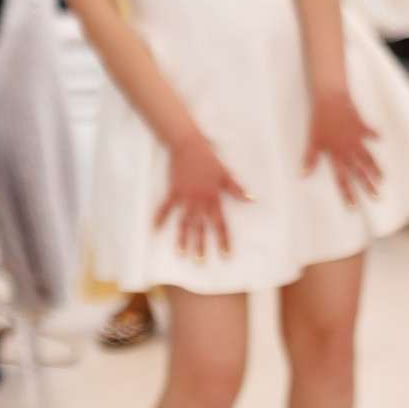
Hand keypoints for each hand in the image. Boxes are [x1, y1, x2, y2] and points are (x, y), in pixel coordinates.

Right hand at [154, 133, 251, 258]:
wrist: (189, 146)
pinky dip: (160, 218)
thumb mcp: (225, 174)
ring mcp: (185, 197)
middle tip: (200, 261)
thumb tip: (253, 199)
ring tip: (181, 253)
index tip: (225, 254)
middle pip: (200, 227)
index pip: (220, 224)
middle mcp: (199, 201)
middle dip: (201, 245)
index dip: (223, 240)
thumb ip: (237, 189)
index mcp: (213, 198)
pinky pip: (166, 207)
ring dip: (182, 238)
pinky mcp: (174, 191)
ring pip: (184, 222)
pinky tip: (155, 229)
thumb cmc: (208, 159)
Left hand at [303, 89, 380, 206]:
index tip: (354, 206)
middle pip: (360, 172)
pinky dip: (375, 135)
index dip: (348, 193)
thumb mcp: (312, 140)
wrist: (331, 100)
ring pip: (369, 158)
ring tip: (382, 179)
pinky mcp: (362, 127)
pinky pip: (370, 133)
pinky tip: (380, 138)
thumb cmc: (319, 120)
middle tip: (377, 197)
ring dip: (376, 169)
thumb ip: (309, 158)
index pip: (342, 179)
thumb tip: (302, 174)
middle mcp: (349, 150)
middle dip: (369, 186)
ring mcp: (357, 139)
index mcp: (336, 155)